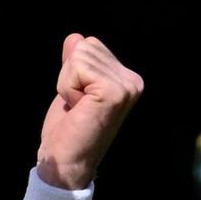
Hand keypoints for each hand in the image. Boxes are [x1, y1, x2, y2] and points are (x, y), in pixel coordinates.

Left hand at [37, 33, 142, 190]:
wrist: (67, 162)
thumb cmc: (69, 129)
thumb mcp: (72, 88)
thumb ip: (77, 63)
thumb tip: (75, 37)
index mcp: (127, 79)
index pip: (90, 45)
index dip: (73, 71)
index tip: (81, 100)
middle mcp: (133, 81)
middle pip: (85, 46)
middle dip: (69, 75)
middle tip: (78, 106)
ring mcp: (126, 86)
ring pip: (78, 55)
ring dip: (67, 83)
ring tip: (79, 108)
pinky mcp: (114, 91)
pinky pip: (76, 67)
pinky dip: (67, 87)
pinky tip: (79, 108)